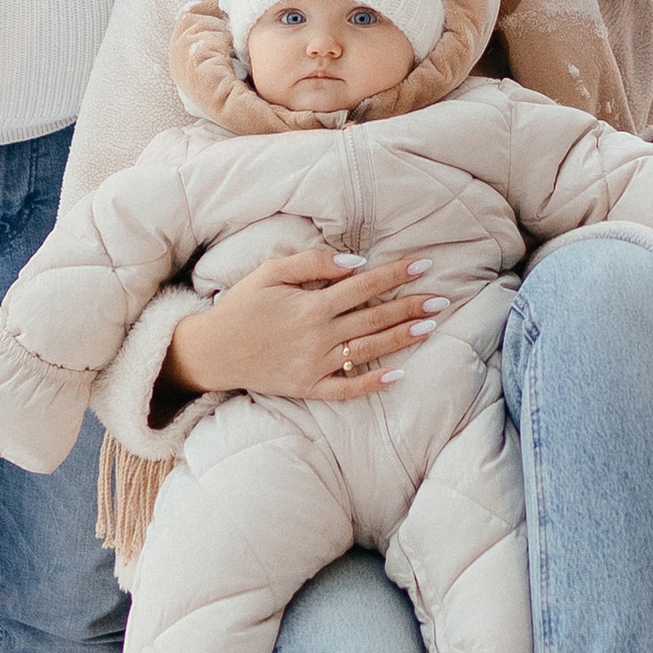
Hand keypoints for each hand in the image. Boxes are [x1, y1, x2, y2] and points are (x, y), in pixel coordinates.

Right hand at [160, 247, 449, 407]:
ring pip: (368, 350)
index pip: (365, 285)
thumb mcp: (270, 272)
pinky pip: (346, 389)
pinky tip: (397, 375)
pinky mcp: (308, 387)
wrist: (212, 350)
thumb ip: (313, 264)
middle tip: (441, 299)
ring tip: (430, 327)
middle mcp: (318, 335)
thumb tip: (355, 264)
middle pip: (374, 317)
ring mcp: (315, 365)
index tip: (423, 265)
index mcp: (311, 305)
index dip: (396, 274)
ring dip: (401, 339)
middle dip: (410, 307)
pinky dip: (371, 383)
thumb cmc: (241, 306)